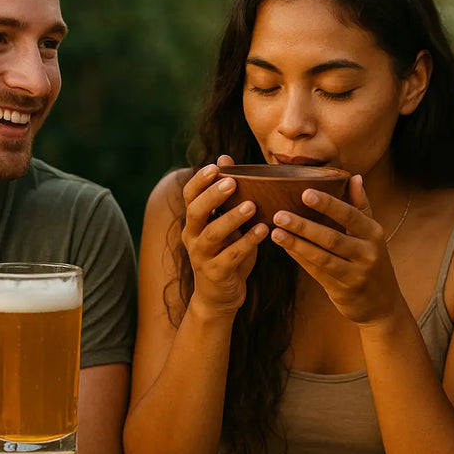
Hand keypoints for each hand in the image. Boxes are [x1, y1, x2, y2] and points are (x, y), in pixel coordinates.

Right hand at [180, 156, 267, 315]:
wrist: (218, 297)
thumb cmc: (226, 252)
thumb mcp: (225, 223)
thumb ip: (225, 195)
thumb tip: (225, 157)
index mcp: (194, 222)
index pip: (189, 196)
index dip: (200, 180)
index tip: (216, 166)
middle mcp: (192, 237)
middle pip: (196, 212)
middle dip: (212, 196)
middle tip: (232, 182)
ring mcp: (202, 256)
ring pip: (213, 234)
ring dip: (232, 218)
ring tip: (252, 205)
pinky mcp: (216, 273)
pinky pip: (231, 256)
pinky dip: (248, 243)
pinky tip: (264, 231)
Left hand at [269, 175, 402, 324]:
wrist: (383, 304)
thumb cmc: (374, 261)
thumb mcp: (373, 234)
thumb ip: (361, 206)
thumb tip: (354, 177)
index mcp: (374, 234)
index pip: (350, 215)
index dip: (327, 204)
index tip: (304, 192)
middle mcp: (367, 253)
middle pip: (331, 237)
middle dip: (303, 226)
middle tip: (279, 214)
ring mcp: (355, 274)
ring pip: (321, 257)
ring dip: (296, 244)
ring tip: (276, 232)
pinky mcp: (342, 289)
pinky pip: (316, 272)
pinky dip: (300, 258)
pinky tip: (285, 247)